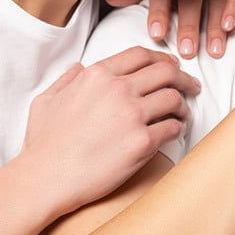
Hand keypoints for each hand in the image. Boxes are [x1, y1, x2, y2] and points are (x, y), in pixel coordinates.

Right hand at [17, 47, 202, 215]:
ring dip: (183, 105)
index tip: (172, 66)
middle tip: (191, 87)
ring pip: (174, 97)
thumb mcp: (46, 101)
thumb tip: (78, 68)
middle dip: (183, 78)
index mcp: (96, 76)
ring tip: (182, 113)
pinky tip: (175, 132)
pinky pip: (173, 127)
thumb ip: (66, 80)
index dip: (162, 59)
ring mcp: (132, 114)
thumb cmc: (43, 144)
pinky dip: (179, 128)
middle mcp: (117, 90)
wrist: (45, 179)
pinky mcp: (142, 141)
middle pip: (166, 72)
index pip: (141, 55)